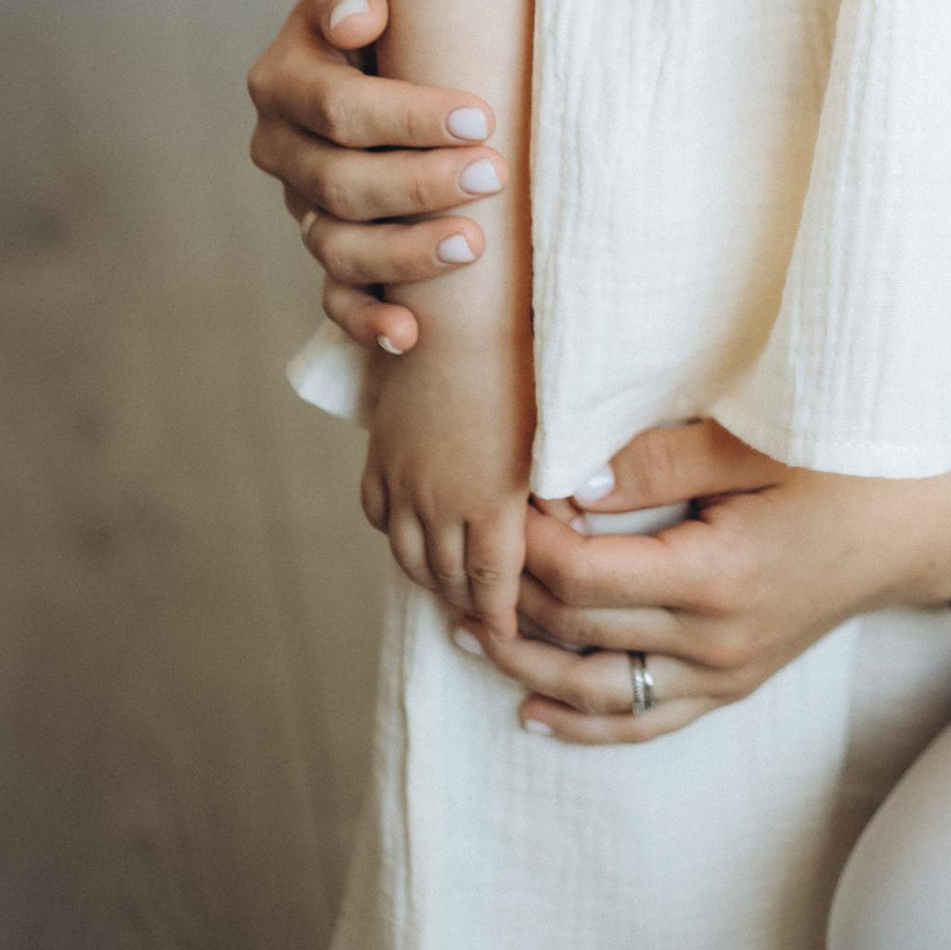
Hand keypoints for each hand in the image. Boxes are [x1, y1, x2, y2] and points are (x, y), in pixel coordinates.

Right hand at [247, 0, 507, 353]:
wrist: (407, 40)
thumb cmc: (401, 1)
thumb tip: (357, 21)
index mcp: (285, 77)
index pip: (337, 109)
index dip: (407, 119)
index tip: (481, 118)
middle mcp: (283, 146)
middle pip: (340, 183)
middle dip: (420, 184)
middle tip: (495, 175)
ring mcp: (303, 206)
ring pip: (339, 246)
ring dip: (407, 253)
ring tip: (475, 243)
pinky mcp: (329, 249)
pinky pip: (335, 297)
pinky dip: (368, 319)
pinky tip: (411, 334)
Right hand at [360, 302, 535, 629]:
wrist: (460, 311)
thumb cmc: (526, 364)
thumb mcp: (557, 434)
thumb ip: (560, 492)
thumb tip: (573, 534)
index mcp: (490, 502)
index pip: (492, 584)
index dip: (501, 618)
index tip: (512, 638)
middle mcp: (438, 501)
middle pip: (448, 577)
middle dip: (468, 606)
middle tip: (486, 623)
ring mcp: (403, 479)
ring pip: (408, 553)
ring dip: (431, 578)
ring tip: (452, 593)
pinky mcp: (382, 454)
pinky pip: (377, 514)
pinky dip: (397, 538)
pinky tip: (414, 541)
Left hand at [464, 390, 950, 743]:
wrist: (926, 527)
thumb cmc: (849, 467)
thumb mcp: (756, 443)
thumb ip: (656, 456)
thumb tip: (561, 472)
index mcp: (716, 578)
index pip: (578, 572)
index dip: (518, 538)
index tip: (488, 494)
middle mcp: (714, 642)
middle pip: (572, 629)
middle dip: (502, 593)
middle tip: (452, 552)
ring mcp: (725, 673)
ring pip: (595, 689)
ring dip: (523, 662)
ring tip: (464, 628)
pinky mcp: (733, 684)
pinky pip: (645, 721)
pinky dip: (583, 722)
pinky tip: (533, 708)